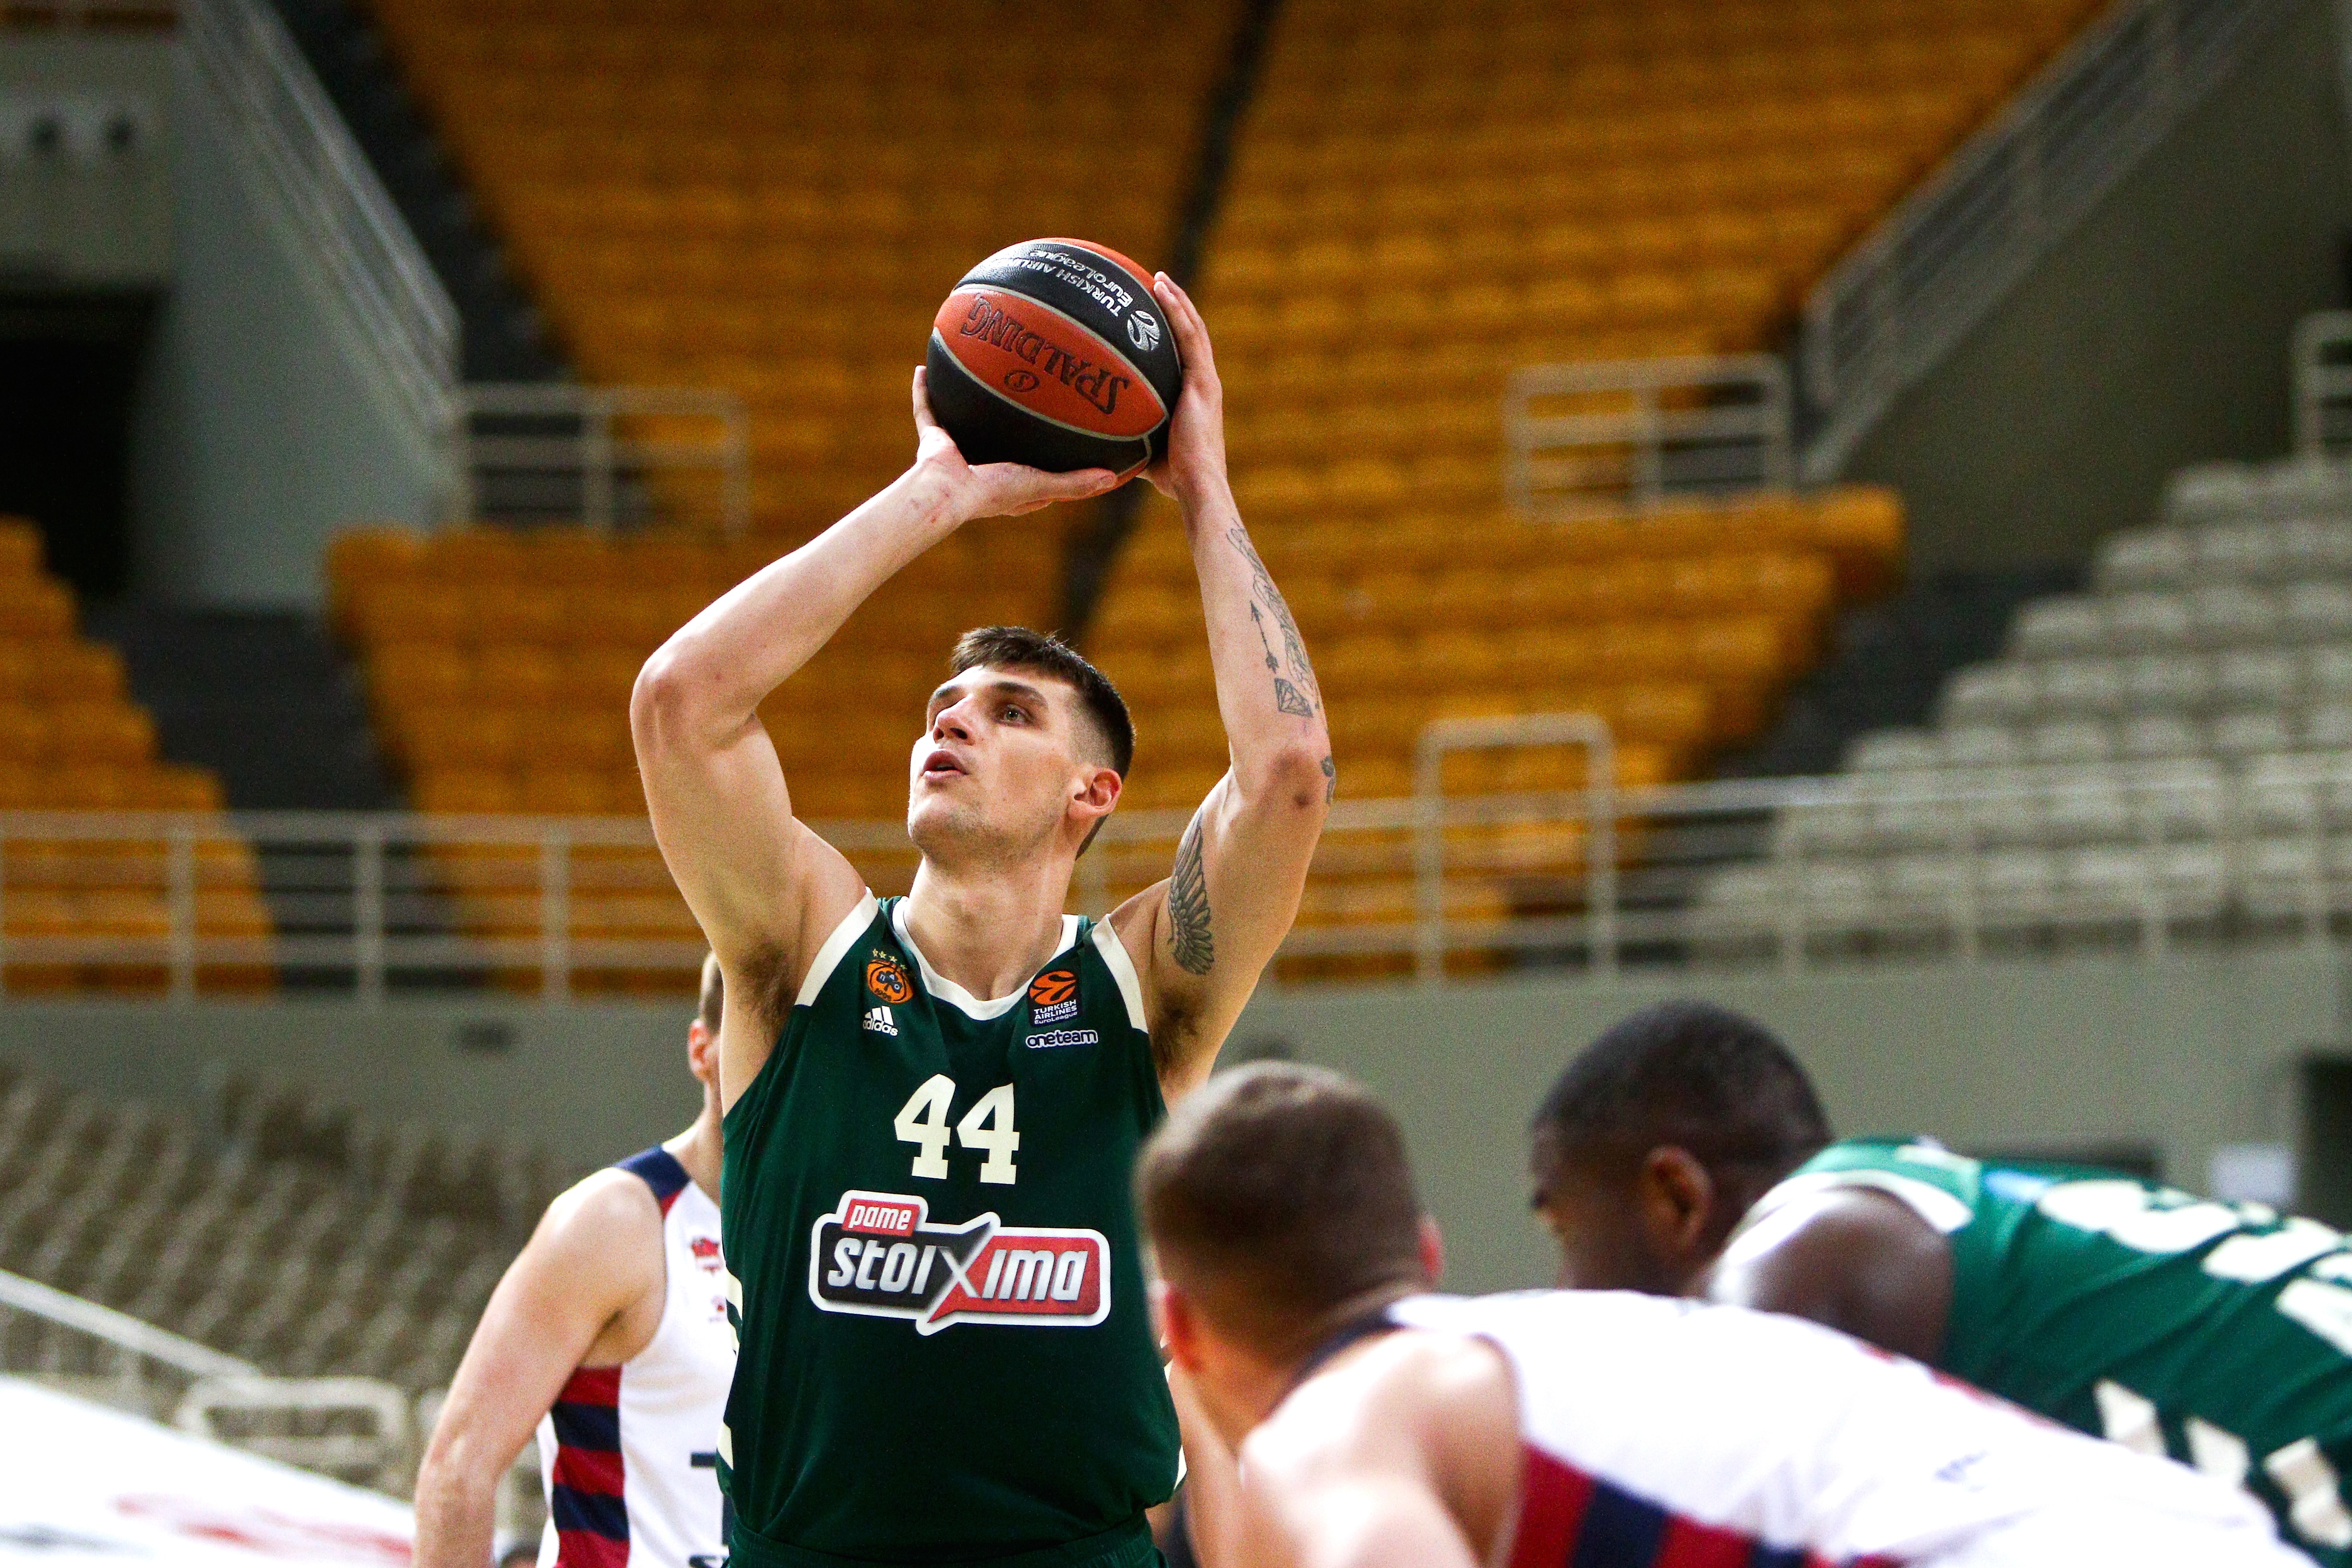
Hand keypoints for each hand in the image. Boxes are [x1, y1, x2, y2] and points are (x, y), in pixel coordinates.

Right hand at [908, 367, 1119, 522]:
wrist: (947, 491)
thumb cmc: (994, 492)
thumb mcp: (1042, 484)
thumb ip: (1075, 483)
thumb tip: (1112, 479)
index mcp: (1006, 486)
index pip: (1032, 475)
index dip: (1048, 465)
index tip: (1064, 447)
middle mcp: (980, 467)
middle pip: (997, 443)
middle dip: (1007, 428)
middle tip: (1024, 400)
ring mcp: (954, 452)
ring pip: (960, 421)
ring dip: (965, 402)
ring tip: (977, 375)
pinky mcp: (932, 439)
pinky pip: (926, 409)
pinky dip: (923, 391)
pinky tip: (925, 367)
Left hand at [1144, 274, 1228, 506]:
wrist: (1195, 485)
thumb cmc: (1169, 477)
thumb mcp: (1142, 447)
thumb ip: (1125, 434)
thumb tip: (1090, 435)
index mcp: (1194, 396)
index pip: (1184, 355)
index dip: (1172, 331)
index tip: (1152, 313)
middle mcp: (1203, 384)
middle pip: (1191, 335)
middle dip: (1176, 308)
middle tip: (1155, 284)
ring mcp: (1206, 381)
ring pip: (1193, 329)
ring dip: (1177, 301)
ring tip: (1159, 278)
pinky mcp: (1204, 382)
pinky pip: (1189, 337)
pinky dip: (1177, 311)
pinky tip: (1161, 291)